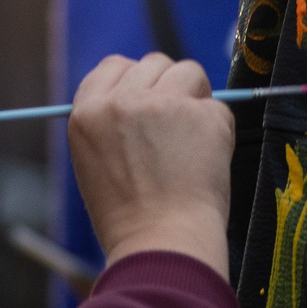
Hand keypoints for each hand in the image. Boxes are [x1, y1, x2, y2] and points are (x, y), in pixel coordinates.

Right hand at [68, 53, 232, 276]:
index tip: (149, 101)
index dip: (137, 81)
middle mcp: (121, 101)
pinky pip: (219, 108)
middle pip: (154, 63)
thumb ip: (114, 124)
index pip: (114, 66)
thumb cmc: (130, 218)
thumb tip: (146, 97)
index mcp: (87, 112)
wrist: (162, 244)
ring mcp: (163, 104)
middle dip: (170, 87)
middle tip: (176, 128)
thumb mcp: (96, 163)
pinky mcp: (202, 114)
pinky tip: (207, 163)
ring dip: (197, 100)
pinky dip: (219, 130)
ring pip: (190, 73)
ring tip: (192, 143)